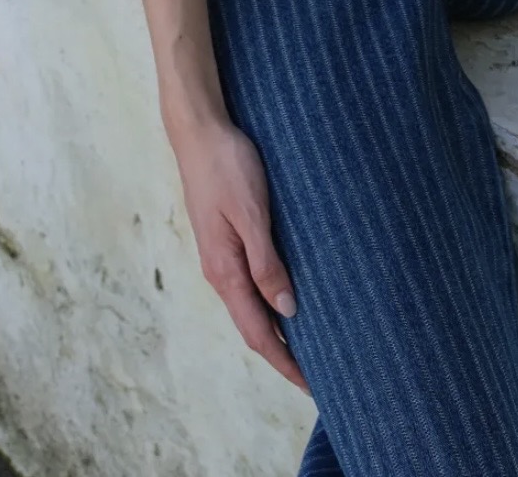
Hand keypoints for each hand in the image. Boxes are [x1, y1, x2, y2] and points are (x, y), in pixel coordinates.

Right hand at [169, 111, 309, 395]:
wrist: (199, 131)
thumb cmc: (226, 166)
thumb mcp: (251, 213)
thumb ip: (266, 262)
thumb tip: (286, 310)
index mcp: (225, 271)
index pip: (258, 332)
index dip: (285, 362)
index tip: (312, 386)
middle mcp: (220, 271)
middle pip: (253, 326)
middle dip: (283, 354)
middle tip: (317, 375)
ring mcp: (221, 256)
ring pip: (250, 306)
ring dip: (276, 329)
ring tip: (308, 345)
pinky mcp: (225, 240)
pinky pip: (248, 284)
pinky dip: (268, 302)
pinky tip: (285, 298)